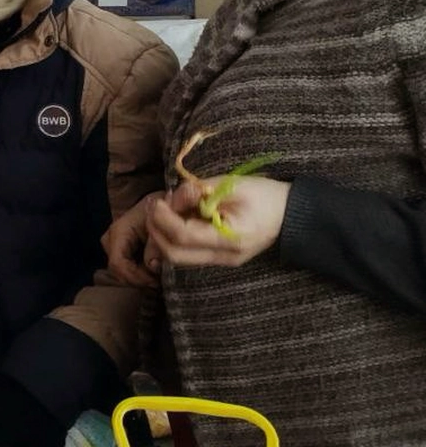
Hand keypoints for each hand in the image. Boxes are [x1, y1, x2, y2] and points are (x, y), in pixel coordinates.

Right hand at [102, 192, 161, 287]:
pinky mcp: (121, 249)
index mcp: (119, 231)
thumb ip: (156, 247)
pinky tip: (151, 273)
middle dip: (137, 279)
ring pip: (120, 271)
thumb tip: (153, 267)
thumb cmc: (161, 211)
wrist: (162, 203)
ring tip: (156, 277)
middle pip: (117, 270)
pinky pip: (125, 268)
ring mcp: (114, 245)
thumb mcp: (162, 227)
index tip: (153, 282)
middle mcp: (112, 239)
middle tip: (157, 281)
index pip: (117, 264)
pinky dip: (138, 274)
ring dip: (138, 278)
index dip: (135, 277)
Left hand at [146, 175, 289, 267]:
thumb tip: (171, 198)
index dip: (163, 219)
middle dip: (156, 230)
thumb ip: (199, 191)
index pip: (183, 237)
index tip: (157, 201)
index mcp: (231, 239)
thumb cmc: (265, 196)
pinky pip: (187, 253)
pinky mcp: (219, 258)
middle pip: (174, 255)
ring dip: (162, 234)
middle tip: (154, 206)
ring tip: (163, 209)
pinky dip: (174, 237)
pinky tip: (177, 217)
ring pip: (178, 257)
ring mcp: (222, 261)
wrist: (292, 214)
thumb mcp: (232, 185)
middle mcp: (224, 257)